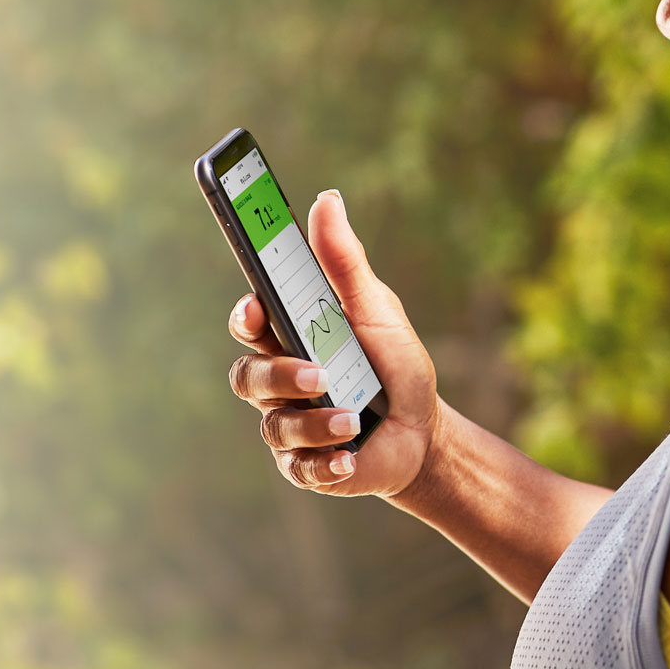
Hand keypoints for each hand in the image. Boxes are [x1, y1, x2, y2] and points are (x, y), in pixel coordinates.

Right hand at [225, 189, 440, 497]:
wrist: (424, 430)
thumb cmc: (392, 364)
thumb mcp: (375, 308)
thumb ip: (343, 262)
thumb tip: (326, 200)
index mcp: (289, 338)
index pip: (249, 323)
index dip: (245, 316)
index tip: (256, 309)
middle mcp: (280, 381)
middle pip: (248, 376)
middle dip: (280, 375)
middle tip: (320, 374)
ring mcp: (289, 425)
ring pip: (274, 425)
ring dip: (312, 423)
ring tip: (351, 420)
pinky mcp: (306, 467)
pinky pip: (299, 468)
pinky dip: (324, 463)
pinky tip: (348, 458)